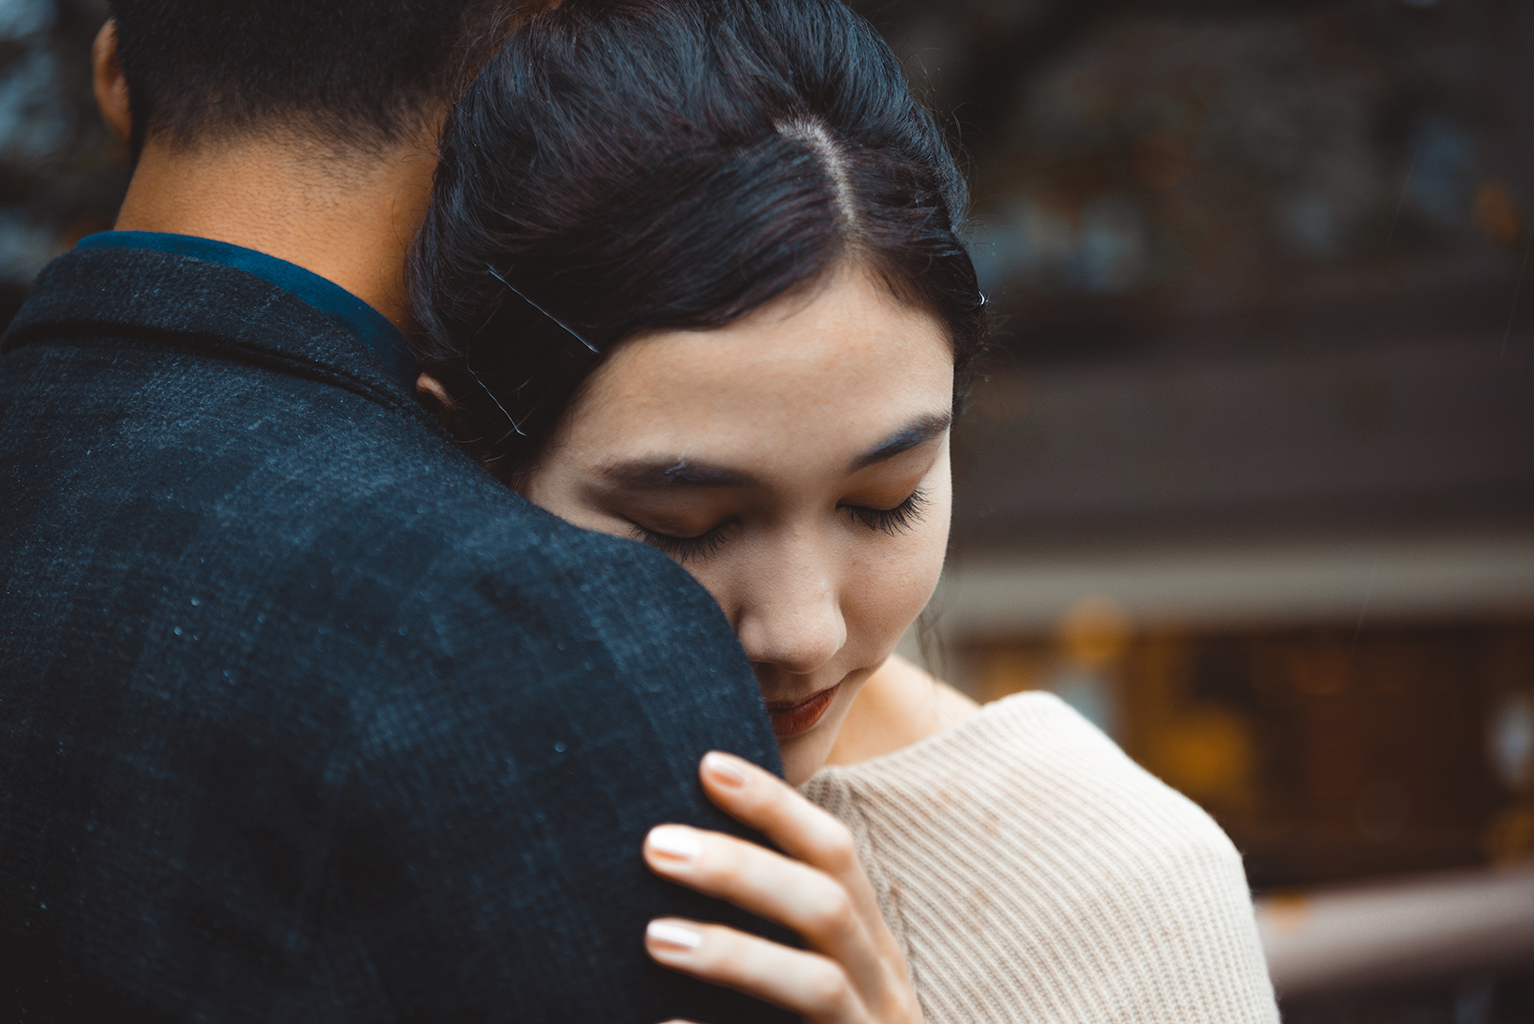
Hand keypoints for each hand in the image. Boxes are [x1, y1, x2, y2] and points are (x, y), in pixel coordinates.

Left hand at [641, 751, 922, 1023]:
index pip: (835, 854)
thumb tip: (680, 851)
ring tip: (653, 937)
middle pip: (826, 908)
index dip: (776, 806)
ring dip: (736, 954)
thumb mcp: (815, 980)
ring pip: (816, 985)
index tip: (707, 763)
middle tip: (655, 844)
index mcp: (869, 946)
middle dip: (743, 869)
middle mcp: (881, 989)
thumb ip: (779, 927)